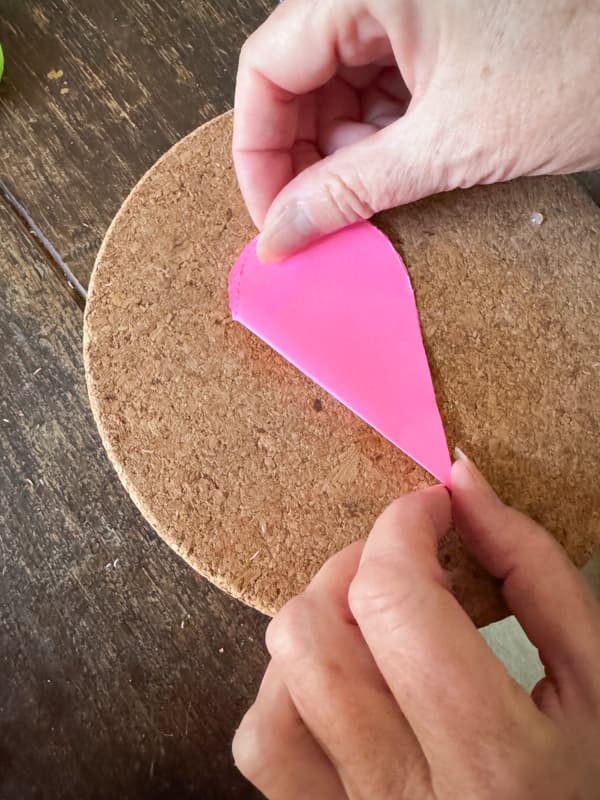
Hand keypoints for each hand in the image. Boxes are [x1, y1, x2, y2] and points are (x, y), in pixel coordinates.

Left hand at [232, 455, 599, 797]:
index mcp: (494, 761)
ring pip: (279, 681)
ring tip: (374, 620)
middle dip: (356, 565)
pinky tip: (343, 681)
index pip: (395, 601)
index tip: (428, 508)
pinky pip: (262, 740)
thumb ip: (533, 571)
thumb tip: (463, 483)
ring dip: (319, 620)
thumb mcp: (594, 678)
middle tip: (403, 563)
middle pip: (317, 635)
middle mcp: (405, 795)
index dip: (401, 527)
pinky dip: (286, 688)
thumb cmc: (582, 779)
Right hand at [233, 0, 599, 260]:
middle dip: (305, 153)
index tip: (271, 213)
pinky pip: (379, 80)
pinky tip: (397, 162)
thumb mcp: (450, 145)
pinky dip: (378, 131)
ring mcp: (409, 1)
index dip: (260, 151)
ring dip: (343, 147)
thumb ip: (352, 191)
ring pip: (337, 81)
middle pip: (298, 75)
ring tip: (373, 186)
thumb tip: (284, 231)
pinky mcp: (436, 24)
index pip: (269, 68)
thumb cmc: (582, 68)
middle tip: (319, 214)